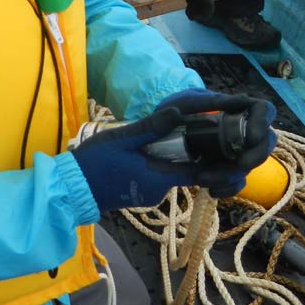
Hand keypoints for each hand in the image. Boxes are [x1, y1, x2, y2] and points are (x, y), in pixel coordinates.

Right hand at [70, 92, 276, 211]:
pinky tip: (163, 145)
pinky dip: (169, 162)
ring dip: (184, 157)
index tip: (233, 146)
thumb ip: (151, 127)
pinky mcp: (141, 191)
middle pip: (191, 172)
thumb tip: (179, 112)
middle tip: (214, 131)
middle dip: (204, 155)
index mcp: (159, 178)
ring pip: (177, 173)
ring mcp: (150, 192)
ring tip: (189, 132)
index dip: (220, 163)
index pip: (201, 174)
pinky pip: (163, 175)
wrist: (72, 188)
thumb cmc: (95, 163)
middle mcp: (160, 189)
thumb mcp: (122, 139)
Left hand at [153, 88, 277, 195]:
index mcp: (234, 108)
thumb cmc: (172, 110)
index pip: (263, 110)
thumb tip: (242, 99)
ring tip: (201, 177)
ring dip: (229, 175)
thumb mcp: (185, 102)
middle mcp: (240, 130)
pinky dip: (226, 189)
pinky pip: (236, 184)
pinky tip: (209, 190)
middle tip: (240, 164)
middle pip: (265, 143)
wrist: (155, 137)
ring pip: (247, 166)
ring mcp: (233, 152)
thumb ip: (209, 101)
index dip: (262, 122)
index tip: (251, 137)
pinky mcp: (224, 170)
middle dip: (256, 156)